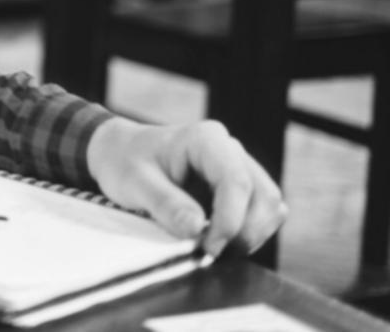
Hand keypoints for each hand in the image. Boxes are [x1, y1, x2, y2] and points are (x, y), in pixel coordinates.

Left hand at [86, 117, 286, 258]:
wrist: (120, 154)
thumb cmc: (125, 162)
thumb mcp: (134, 182)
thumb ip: (164, 204)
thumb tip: (196, 229)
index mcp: (205, 139)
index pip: (237, 181)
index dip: (230, 219)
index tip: (209, 246)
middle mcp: (230, 149)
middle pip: (264, 195)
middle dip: (244, 230)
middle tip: (210, 252)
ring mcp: (240, 167)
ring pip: (271, 206)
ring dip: (250, 234)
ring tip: (213, 247)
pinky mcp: (241, 188)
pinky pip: (263, 213)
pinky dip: (249, 232)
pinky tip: (218, 239)